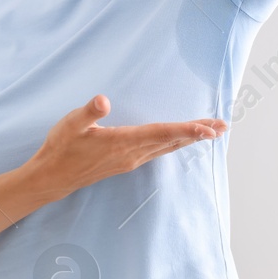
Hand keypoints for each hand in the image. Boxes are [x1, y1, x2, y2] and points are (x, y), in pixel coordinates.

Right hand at [26, 94, 226, 199]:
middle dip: (199, 133)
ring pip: (168, 147)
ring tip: (211, 131)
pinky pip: (159, 151)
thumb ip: (88, 112)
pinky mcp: (127, 163)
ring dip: (190, 139)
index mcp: (123, 142)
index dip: (186, 130)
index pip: (162, 133)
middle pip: (172, 141)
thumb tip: (103, 100)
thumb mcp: (70, 124)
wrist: (52, 178)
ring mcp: (131, 160)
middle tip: (224, 125)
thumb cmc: (61, 148)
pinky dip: (175, 143)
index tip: (209, 128)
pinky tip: (181, 140)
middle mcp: (132, 154)